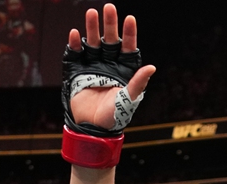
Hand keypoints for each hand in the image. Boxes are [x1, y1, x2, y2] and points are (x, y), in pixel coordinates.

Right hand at [67, 4, 155, 129]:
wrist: (92, 128)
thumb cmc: (115, 116)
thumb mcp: (128, 99)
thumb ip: (138, 83)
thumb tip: (152, 67)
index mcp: (124, 70)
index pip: (128, 48)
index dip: (129, 34)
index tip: (130, 18)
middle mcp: (109, 64)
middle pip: (109, 40)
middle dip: (109, 24)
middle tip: (109, 7)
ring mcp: (92, 66)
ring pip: (93, 43)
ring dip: (92, 29)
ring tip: (91, 13)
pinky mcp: (77, 72)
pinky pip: (75, 54)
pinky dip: (75, 44)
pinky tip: (75, 34)